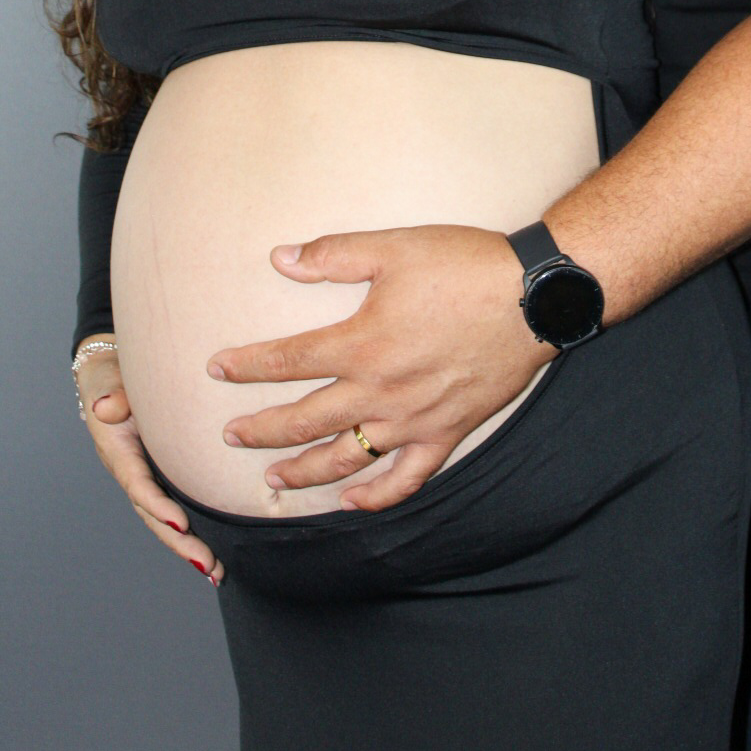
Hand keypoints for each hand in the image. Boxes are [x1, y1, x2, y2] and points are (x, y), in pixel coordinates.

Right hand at [74, 339, 222, 585]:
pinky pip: (177, 504)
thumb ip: (110, 395)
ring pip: (166, 518)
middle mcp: (133, 471)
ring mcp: (148, 475)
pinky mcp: (163, 473)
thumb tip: (105, 407)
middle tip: (208, 566)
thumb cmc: (111, 376)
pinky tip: (214, 551)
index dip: (158, 506)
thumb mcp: (107, 381)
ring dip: (189, 545)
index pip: (139, 485)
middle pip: (155, 515)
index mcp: (119, 452)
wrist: (112, 373)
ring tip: (216, 572)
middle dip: (180, 542)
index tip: (182, 522)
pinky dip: (192, 530)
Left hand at [208, 225, 553, 512]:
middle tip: (230, 435)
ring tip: (273, 481)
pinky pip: (406, 478)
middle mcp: (379, 391)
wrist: (534, 297)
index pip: (287, 361)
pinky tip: (353, 502)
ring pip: (345, 459)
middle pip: (304, 421)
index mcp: (361, 345)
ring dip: (303, 473)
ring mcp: (412, 419)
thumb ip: (334, 255)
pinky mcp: (446, 432)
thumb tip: (281, 259)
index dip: (246, 366)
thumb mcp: (394, 248)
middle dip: (261, 431)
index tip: (217, 370)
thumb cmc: (464, 266)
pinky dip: (376, 496)